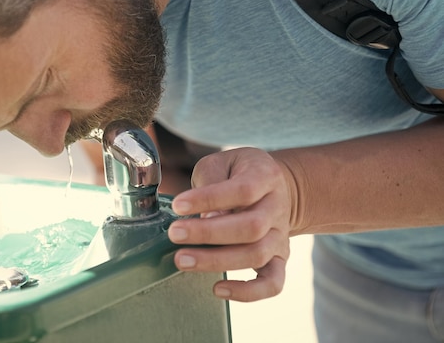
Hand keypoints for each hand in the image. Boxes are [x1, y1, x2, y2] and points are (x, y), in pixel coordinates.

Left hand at [167, 147, 293, 301]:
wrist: (276, 188)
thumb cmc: (238, 174)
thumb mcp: (222, 163)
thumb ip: (211, 182)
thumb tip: (205, 217)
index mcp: (265, 177)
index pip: (242, 190)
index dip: (209, 199)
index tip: (178, 205)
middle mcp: (277, 208)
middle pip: (251, 227)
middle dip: (209, 234)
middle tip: (174, 234)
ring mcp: (280, 236)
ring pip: (257, 254)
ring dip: (217, 261)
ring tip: (183, 260)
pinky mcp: (279, 259)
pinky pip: (272, 283)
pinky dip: (247, 292)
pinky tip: (218, 289)